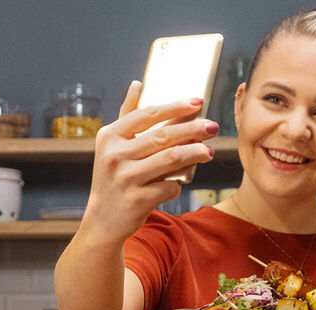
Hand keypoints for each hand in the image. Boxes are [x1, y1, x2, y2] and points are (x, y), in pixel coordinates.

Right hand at [80, 81, 218, 240]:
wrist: (103, 220)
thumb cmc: (113, 178)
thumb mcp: (112, 145)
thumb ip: (127, 115)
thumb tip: (137, 84)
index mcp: (110, 136)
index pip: (148, 114)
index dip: (176, 106)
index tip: (198, 101)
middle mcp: (115, 155)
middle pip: (164, 135)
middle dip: (193, 129)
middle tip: (213, 126)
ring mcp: (125, 178)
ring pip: (171, 159)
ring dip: (195, 153)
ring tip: (209, 151)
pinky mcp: (136, 200)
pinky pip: (169, 186)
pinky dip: (178, 183)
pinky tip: (181, 182)